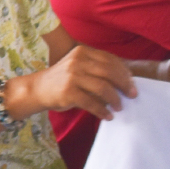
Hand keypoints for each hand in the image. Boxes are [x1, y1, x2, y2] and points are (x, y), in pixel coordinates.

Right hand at [8, 46, 136, 120]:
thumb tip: (126, 80)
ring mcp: (72, 76)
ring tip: (119, 107)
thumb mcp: (78, 66)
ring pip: (103, 87)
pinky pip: (92, 103)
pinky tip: (107, 116)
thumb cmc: (62, 80)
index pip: (110, 59)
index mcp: (82, 52)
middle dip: (125, 85)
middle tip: (132, 95)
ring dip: (115, 99)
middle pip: (110, 72)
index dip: (124, 72)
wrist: (36, 89)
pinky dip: (102, 111)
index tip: (132, 83)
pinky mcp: (68, 92)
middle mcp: (77, 61)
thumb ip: (97, 68)